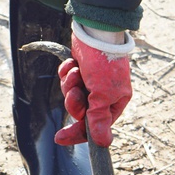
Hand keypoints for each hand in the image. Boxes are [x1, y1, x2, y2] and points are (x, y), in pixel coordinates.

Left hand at [54, 25, 133, 146]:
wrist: (97, 31)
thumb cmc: (104, 63)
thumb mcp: (103, 95)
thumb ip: (99, 119)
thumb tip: (104, 144)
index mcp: (114, 103)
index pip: (94, 127)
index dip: (77, 134)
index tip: (59, 138)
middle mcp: (103, 95)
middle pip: (79, 112)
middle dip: (73, 102)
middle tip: (75, 93)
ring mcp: (90, 82)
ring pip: (70, 95)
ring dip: (69, 84)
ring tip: (76, 72)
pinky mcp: (79, 70)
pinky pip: (65, 79)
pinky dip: (66, 72)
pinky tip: (73, 63)